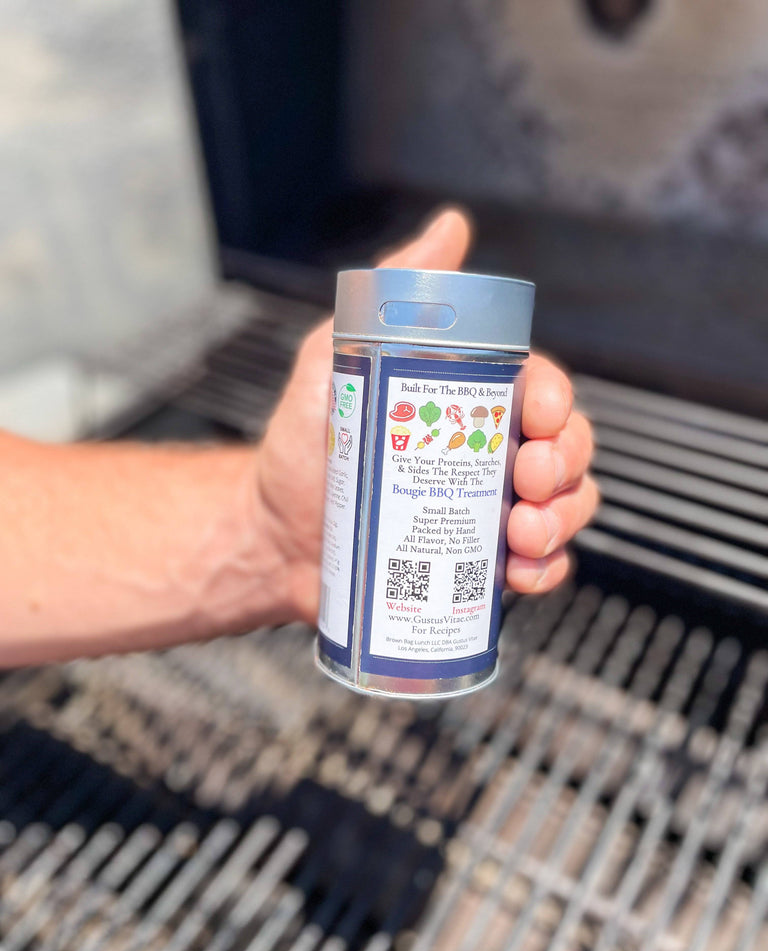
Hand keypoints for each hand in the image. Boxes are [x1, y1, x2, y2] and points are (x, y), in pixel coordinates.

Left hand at [257, 208, 597, 621]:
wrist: (273, 540)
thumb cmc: (302, 450)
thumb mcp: (336, 360)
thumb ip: (392, 295)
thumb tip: (448, 229)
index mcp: (467, 401)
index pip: (539, 389)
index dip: (555, 400)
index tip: (538, 412)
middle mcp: (487, 453)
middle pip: (565, 447)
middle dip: (563, 462)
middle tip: (526, 479)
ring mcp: (487, 509)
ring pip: (565, 504)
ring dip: (562, 518)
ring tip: (522, 533)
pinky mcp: (479, 561)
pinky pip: (541, 564)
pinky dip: (548, 569)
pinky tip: (522, 571)